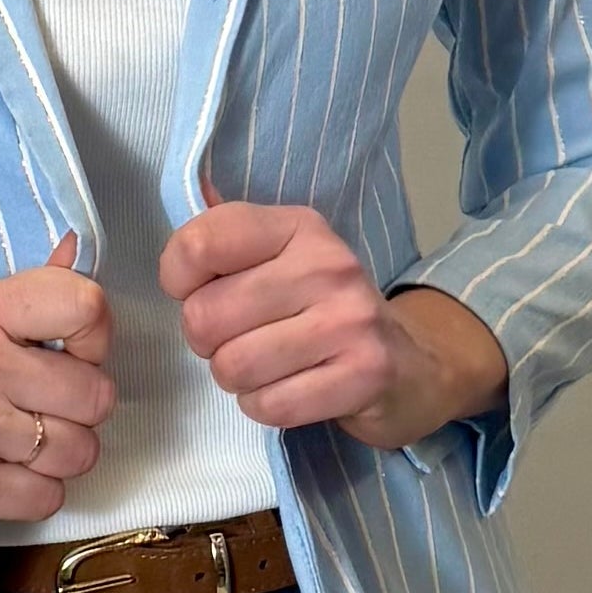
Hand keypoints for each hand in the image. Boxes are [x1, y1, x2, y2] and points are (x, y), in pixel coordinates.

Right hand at [0, 232, 115, 544]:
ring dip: (59, 457)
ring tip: (21, 444)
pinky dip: (34, 494)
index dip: (95, 338)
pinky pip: (50, 496)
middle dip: (80, 412)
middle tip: (41, 409)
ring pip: (80, 450)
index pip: (85, 305)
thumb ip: (32, 291)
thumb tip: (75, 245)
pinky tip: (3, 474)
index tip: (71, 353)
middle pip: (95, 393)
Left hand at [159, 178, 506, 451]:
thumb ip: (228, 232)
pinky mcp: (365, 375)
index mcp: (298, 226)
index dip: (178, 279)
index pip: (198, 244)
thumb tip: (190, 186)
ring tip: (264, 366)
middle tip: (237, 339)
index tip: (199, 290)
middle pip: (205, 317)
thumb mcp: (282, 254)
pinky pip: (270, 404)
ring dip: (236, 379)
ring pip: (233, 366)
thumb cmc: (324, 306)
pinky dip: (264, 406)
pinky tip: (287, 390)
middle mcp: (326, 264)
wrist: (413, 361)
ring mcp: (350, 320)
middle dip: (207, 341)